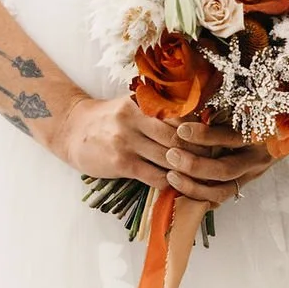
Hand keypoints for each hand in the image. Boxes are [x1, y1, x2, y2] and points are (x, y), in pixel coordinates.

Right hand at [52, 94, 276, 207]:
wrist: (71, 130)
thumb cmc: (107, 119)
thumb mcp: (131, 104)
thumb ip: (159, 108)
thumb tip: (197, 114)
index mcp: (142, 102)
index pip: (180, 117)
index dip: (200, 131)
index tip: (217, 140)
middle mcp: (135, 119)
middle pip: (179, 138)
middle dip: (199, 152)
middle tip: (216, 161)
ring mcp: (127, 141)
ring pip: (169, 158)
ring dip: (188, 170)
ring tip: (202, 176)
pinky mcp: (121, 163)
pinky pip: (154, 175)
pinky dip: (170, 182)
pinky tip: (179, 185)